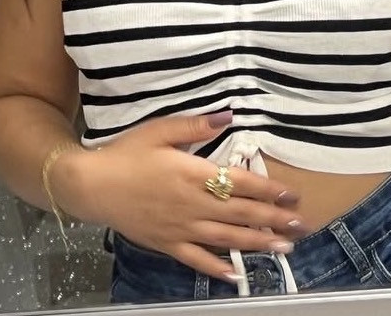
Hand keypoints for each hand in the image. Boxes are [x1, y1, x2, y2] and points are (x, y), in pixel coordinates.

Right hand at [51, 113, 307, 282]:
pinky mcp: (167, 244)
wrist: (90, 185)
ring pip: (226, 238)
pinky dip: (217, 268)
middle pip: (240, 213)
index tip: (291, 194)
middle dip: (273, 219)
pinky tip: (236, 275)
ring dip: (257, 243)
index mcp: (193, 174)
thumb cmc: (126, 153)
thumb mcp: (160, 130)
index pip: (240, 183)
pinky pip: (196, 260)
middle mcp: (192, 204)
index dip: (268, 190)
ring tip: (283, 248)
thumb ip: (196, 125)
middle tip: (301, 224)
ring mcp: (180, 228)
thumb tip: (228, 116)